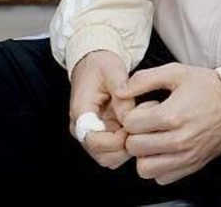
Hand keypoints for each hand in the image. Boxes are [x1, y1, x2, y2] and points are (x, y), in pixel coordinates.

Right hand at [69, 51, 132, 168]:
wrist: (92, 62)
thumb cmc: (100, 65)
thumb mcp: (113, 70)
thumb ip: (121, 93)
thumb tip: (130, 117)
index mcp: (81, 113)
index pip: (93, 141)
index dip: (115, 139)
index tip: (131, 123)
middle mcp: (83, 129)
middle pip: (103, 156)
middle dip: (125, 145)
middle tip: (140, 125)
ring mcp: (93, 134)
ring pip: (111, 158)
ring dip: (129, 147)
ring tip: (140, 124)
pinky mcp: (103, 135)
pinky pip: (116, 151)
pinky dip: (129, 144)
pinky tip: (137, 126)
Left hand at [115, 63, 220, 184]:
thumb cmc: (208, 86)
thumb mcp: (176, 72)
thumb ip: (145, 79)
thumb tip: (121, 91)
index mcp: (172, 115)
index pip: (131, 125)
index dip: (132, 115)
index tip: (144, 110)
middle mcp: (179, 140)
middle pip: (135, 148)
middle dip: (135, 134)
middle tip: (146, 125)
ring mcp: (186, 156)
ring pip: (145, 169)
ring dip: (144, 155)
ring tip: (153, 140)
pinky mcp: (193, 165)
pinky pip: (162, 178)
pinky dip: (159, 167)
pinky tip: (164, 150)